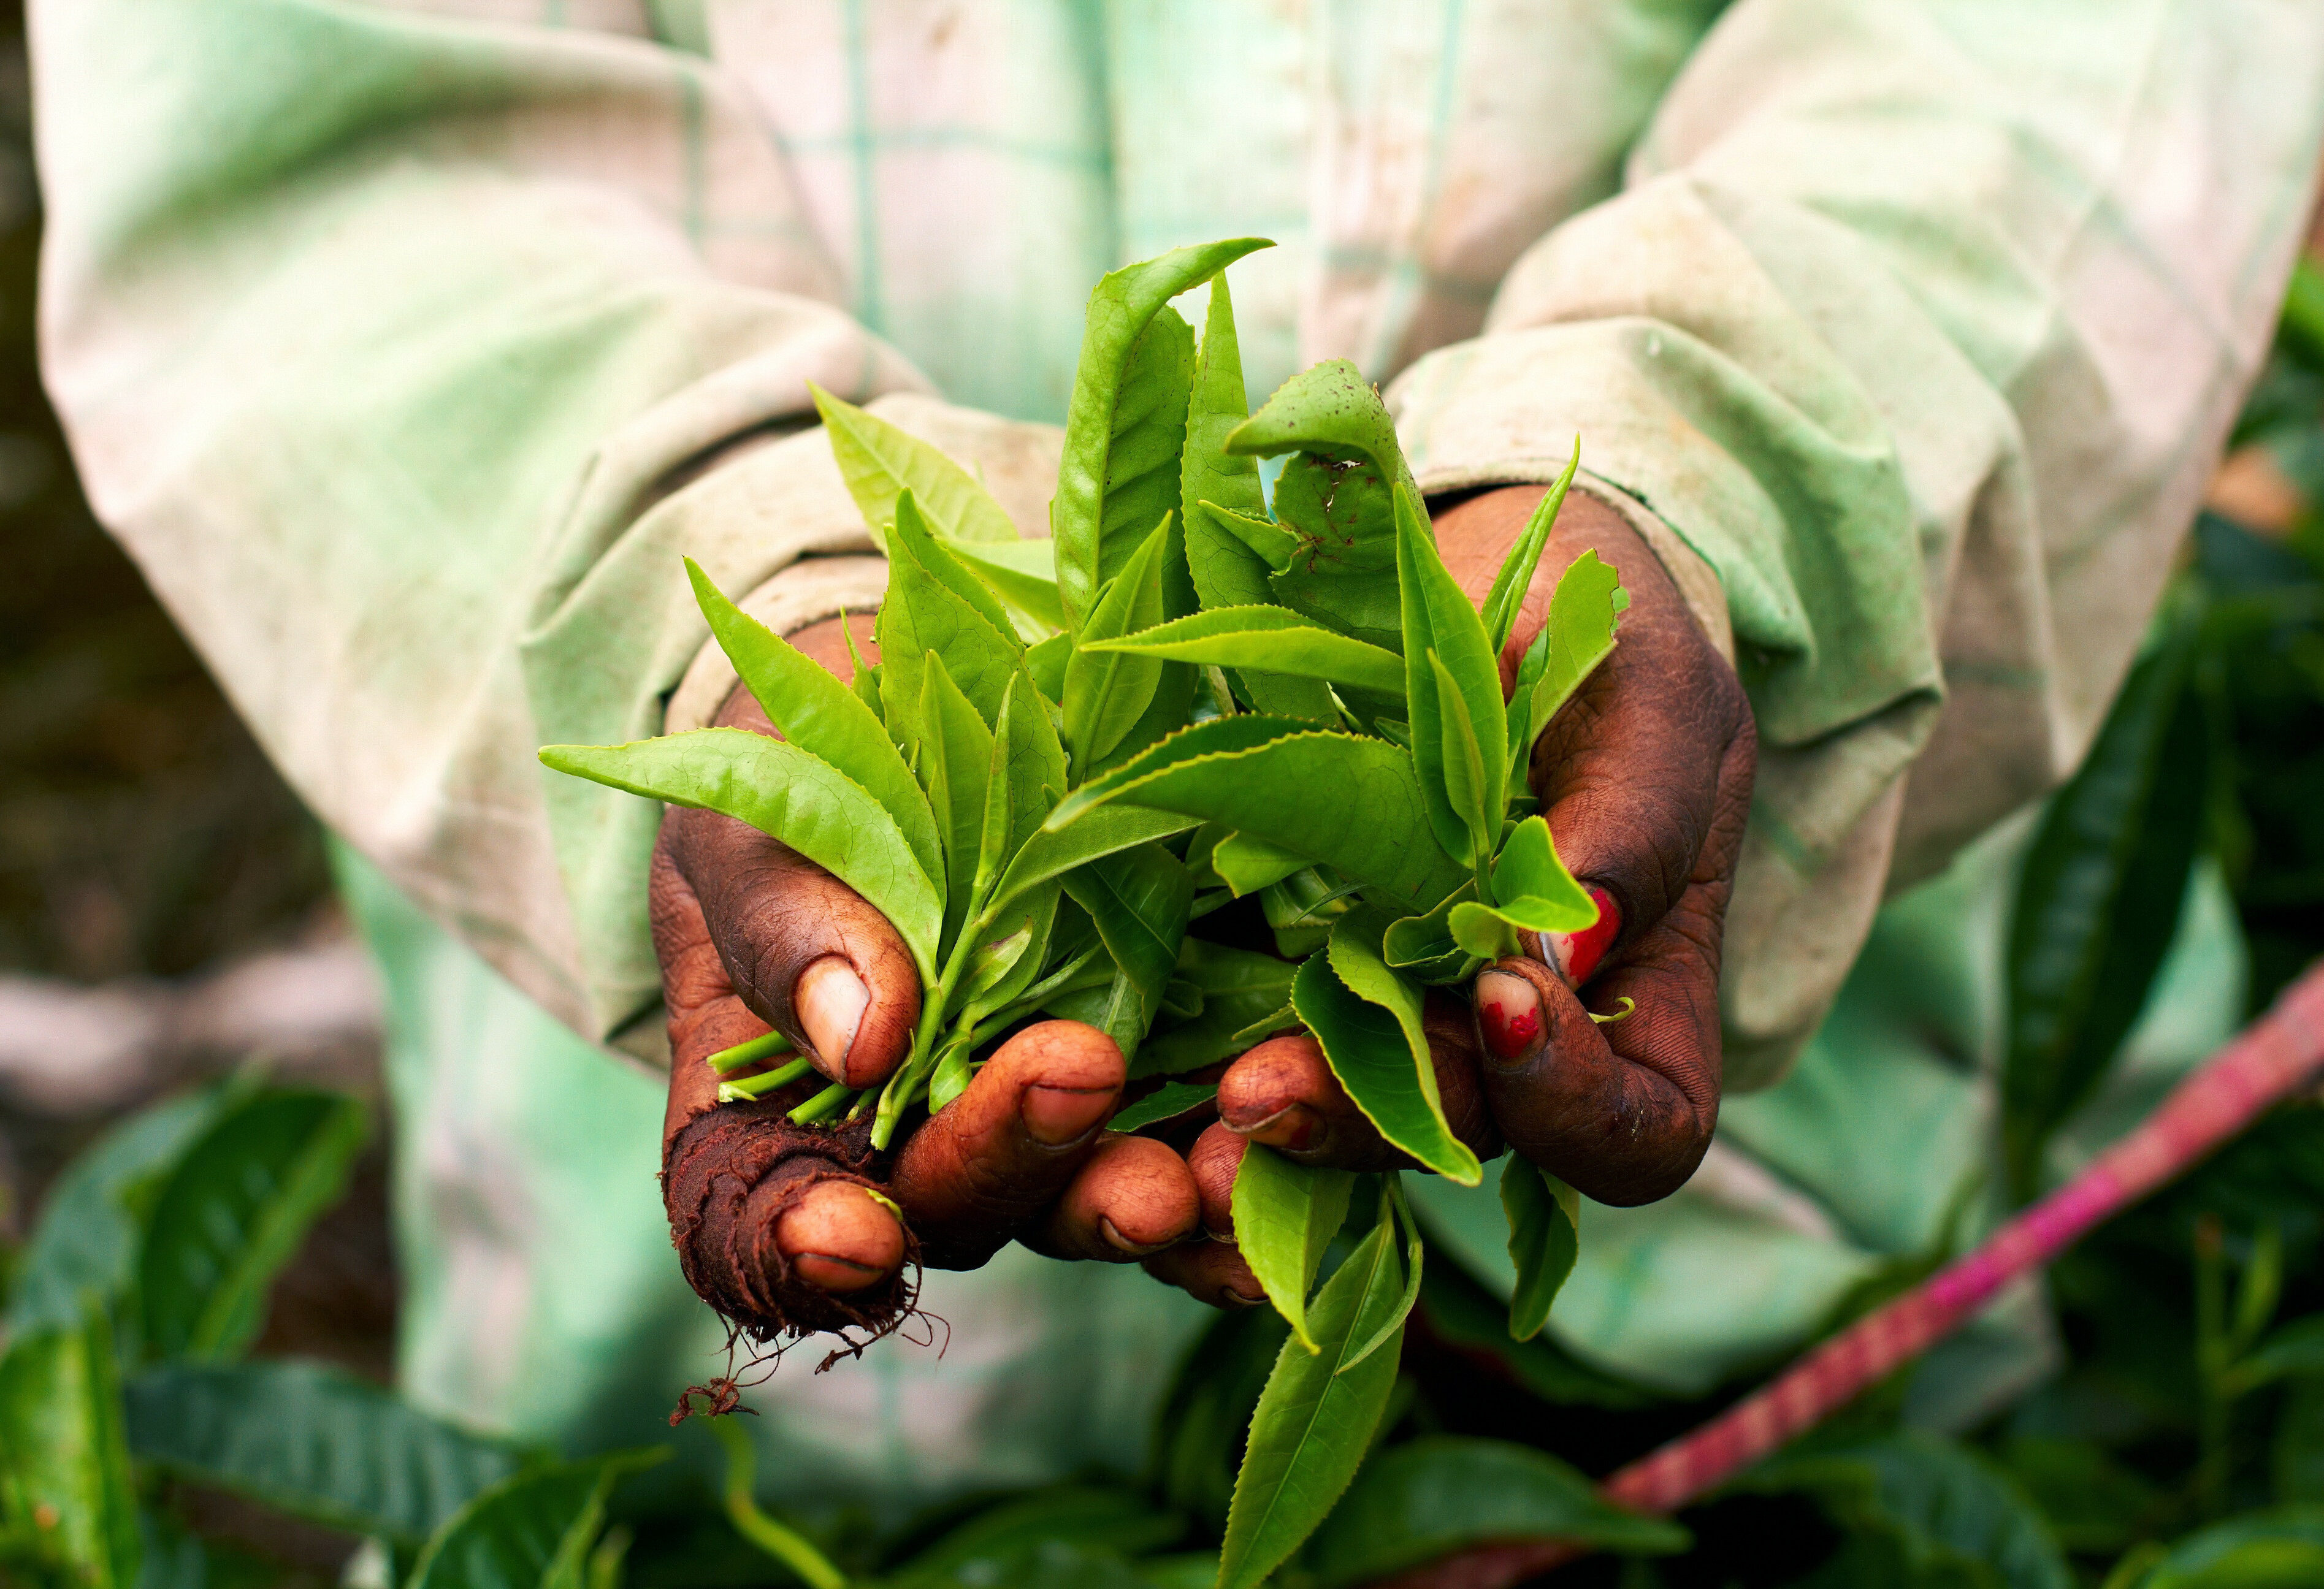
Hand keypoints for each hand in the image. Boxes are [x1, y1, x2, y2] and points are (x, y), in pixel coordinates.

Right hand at [652, 617, 1202, 1340]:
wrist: (928, 706)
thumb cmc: (802, 772)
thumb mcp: (762, 817)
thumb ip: (788, 921)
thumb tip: (862, 1040)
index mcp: (775, 1108)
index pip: (763, 1223)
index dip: (796, 1254)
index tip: (845, 1238)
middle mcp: (919, 1142)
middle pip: (962, 1207)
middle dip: (1021, 1162)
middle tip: (1075, 1078)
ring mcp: (1049, 1115)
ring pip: (1095, 1196)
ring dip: (1155, 1195)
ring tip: (1205, 1162)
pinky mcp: (1166, 1063)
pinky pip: (1213, 1134)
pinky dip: (1262, 1149)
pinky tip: (1290, 1123)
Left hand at [1149, 486, 1754, 1305]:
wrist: (1480, 577)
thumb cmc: (1603, 632)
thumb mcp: (1647, 695)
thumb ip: (1634, 816)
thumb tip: (1571, 953)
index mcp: (1637, 1002)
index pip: (1637, 1131)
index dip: (1576, 1105)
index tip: (1506, 998)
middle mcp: (1510, 1041)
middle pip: (1457, 1138)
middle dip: (1366, 1123)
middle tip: (1263, 1089)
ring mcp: (1393, 1012)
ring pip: (1335, 1111)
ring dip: (1270, 1111)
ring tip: (1202, 1091)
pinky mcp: (1284, 963)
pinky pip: (1245, 1035)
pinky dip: (1194, 1050)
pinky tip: (1137, 1045)